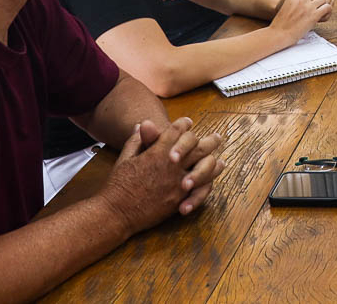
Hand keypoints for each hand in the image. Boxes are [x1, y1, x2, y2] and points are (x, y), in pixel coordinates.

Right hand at [96, 117, 225, 233]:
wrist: (116, 212)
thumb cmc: (118, 185)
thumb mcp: (125, 158)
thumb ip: (136, 140)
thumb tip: (141, 125)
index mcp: (158, 152)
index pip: (177, 131)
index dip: (183, 124)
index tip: (188, 123)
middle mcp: (172, 164)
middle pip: (198, 145)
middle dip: (209, 139)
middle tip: (217, 137)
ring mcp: (178, 181)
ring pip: (205, 165)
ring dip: (214, 159)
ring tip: (220, 159)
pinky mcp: (180, 198)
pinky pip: (201, 187)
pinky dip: (209, 180)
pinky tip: (214, 175)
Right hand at [271, 0, 333, 39]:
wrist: (279, 33)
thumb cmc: (282, 19)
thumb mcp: (288, 0)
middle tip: (317, 6)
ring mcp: (308, 7)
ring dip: (323, 4)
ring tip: (320, 10)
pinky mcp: (313, 16)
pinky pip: (327, 7)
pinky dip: (327, 10)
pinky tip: (323, 14)